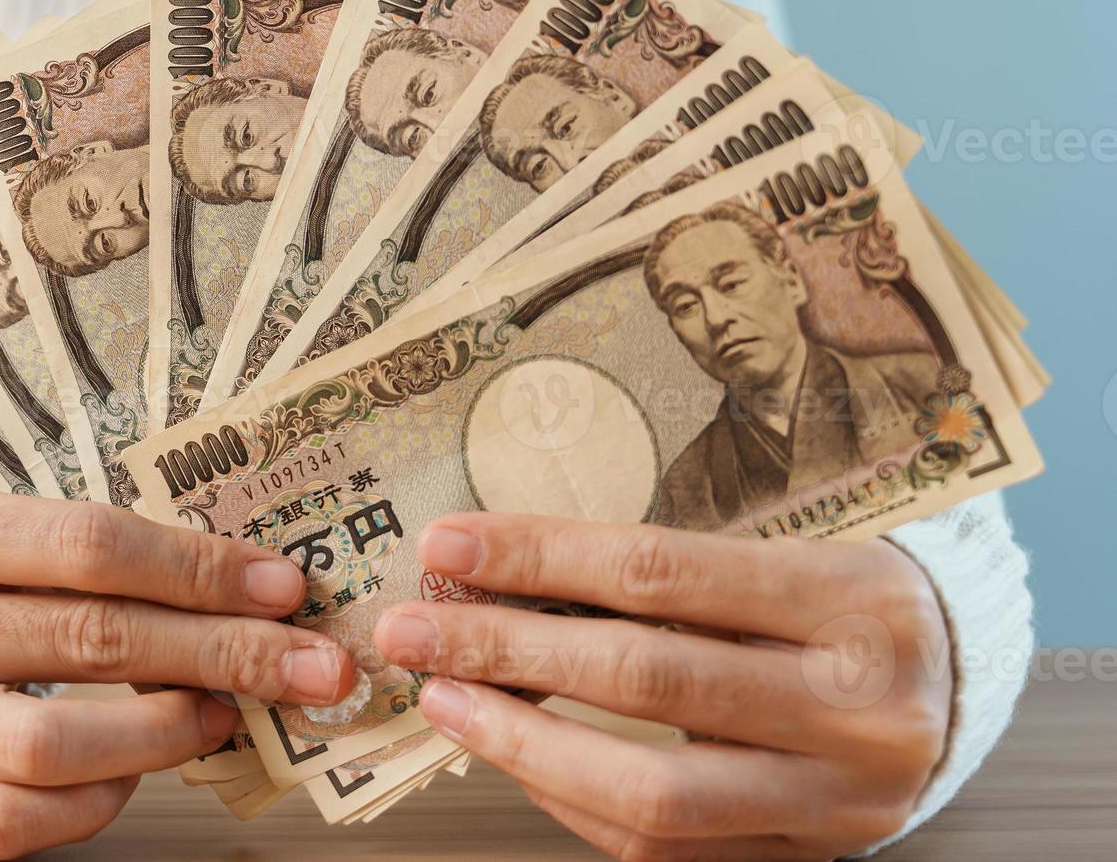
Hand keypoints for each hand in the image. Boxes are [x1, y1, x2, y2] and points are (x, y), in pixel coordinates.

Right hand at [0, 483, 354, 858]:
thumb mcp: (4, 529)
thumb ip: (105, 554)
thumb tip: (259, 593)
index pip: (85, 543)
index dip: (197, 568)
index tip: (285, 586)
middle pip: (86, 639)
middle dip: (218, 652)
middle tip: (307, 668)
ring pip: (50, 744)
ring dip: (163, 734)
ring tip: (222, 716)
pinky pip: (15, 820)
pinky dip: (94, 801)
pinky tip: (133, 770)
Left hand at [375, 513, 951, 860]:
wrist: (961, 688)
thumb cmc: (846, 599)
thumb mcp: (792, 549)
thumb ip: (666, 566)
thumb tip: (492, 565)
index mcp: (856, 598)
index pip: (662, 572)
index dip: (540, 558)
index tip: (448, 543)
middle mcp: (859, 706)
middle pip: (643, 678)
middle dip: (505, 651)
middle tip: (413, 629)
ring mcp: (837, 797)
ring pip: (646, 789)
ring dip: (521, 742)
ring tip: (445, 699)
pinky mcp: (806, 856)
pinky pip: (659, 845)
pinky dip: (569, 797)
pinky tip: (513, 751)